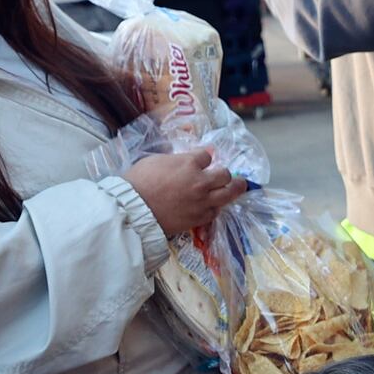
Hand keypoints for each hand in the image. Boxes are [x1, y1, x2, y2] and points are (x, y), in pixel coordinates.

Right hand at [122, 145, 246, 240]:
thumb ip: (175, 160)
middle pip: (225, 174)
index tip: (202, 161)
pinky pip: (215, 212)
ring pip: (229, 193)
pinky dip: (214, 208)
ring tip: (239, 187)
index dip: (204, 159)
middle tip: (226, 176)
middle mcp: (201, 181)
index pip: (207, 156)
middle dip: (225, 174)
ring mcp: (202, 201)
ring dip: (234, 189)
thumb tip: (185, 160)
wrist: (134, 209)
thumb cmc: (139, 181)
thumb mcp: (156, 160)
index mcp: (189, 163)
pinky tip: (212, 206)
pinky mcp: (199, 218)